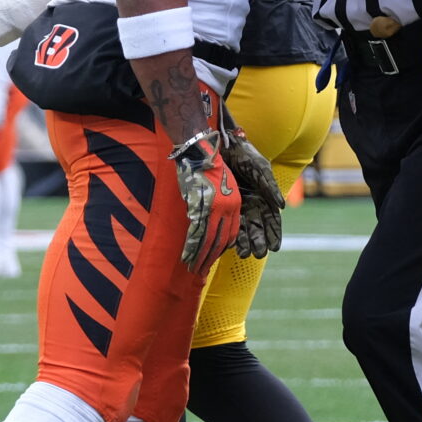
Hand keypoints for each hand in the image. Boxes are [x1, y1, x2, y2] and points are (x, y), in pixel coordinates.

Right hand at [172, 135, 243, 270]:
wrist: (199, 151)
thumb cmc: (208, 166)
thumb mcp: (221, 187)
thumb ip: (220, 205)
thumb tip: (207, 222)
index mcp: (235, 204)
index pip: (230, 234)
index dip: (220, 248)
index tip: (211, 259)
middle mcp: (227, 209)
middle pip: (219, 240)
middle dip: (209, 258)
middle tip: (200, 271)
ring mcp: (214, 208)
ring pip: (208, 240)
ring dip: (200, 257)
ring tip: (193, 269)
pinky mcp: (200, 206)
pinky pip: (196, 232)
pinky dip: (191, 246)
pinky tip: (186, 257)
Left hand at [226, 133, 284, 258]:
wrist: (223, 146)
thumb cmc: (245, 155)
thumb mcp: (261, 169)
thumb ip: (270, 187)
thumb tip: (282, 206)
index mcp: (265, 197)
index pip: (272, 220)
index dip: (274, 234)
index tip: (275, 247)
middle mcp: (252, 205)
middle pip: (258, 228)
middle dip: (259, 242)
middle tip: (258, 254)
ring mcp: (238, 206)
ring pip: (244, 228)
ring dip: (245, 242)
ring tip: (245, 253)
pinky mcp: (224, 205)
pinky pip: (228, 222)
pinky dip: (230, 233)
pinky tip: (231, 244)